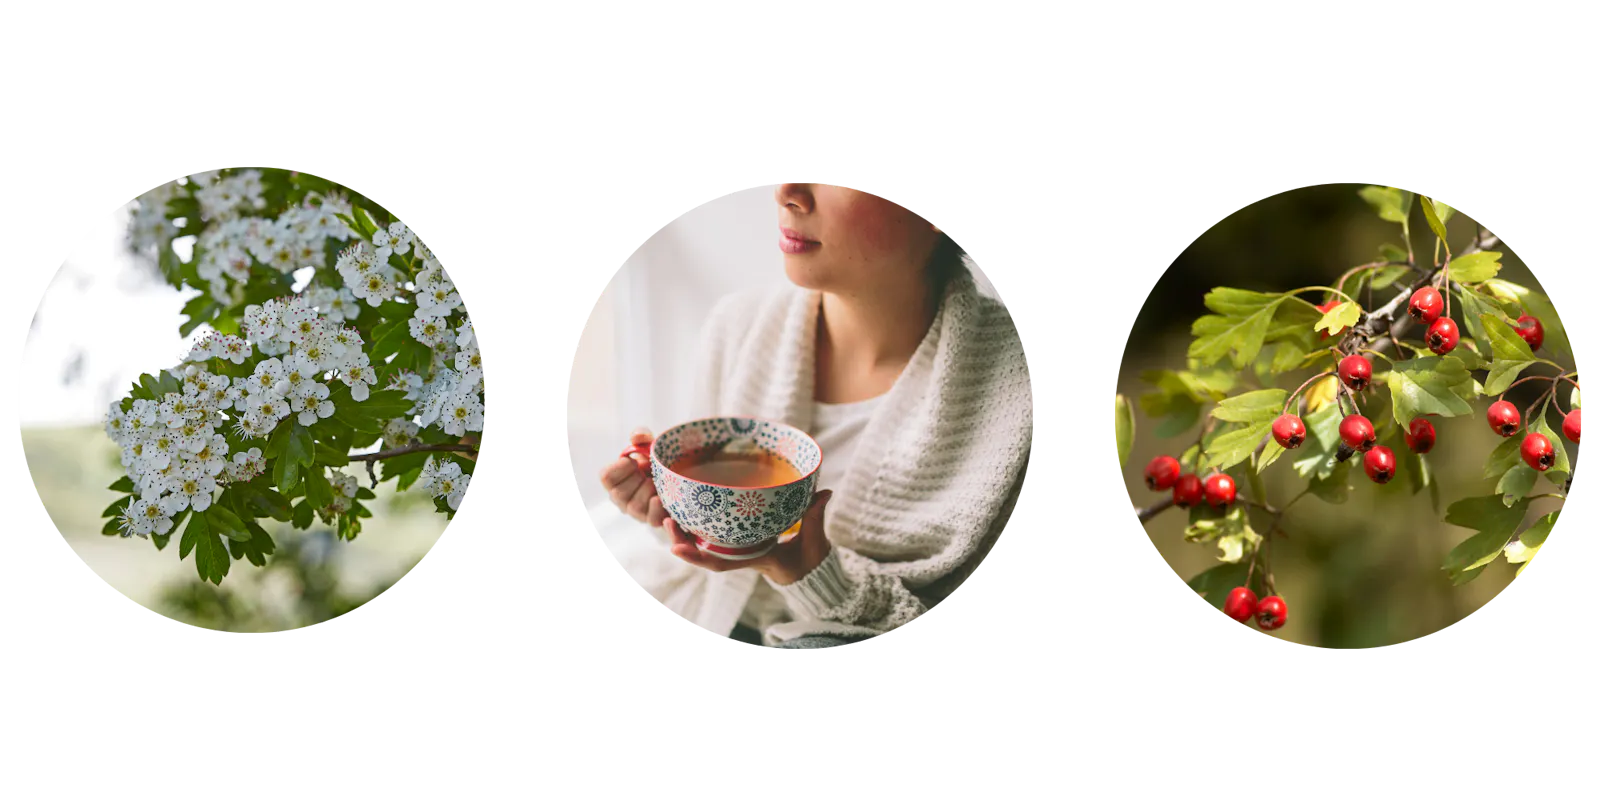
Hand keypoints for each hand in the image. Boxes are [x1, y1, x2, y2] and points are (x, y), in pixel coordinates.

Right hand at [598, 427, 666, 526]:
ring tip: (658, 483)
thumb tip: (638, 436)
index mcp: (616, 479)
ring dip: (649, 490)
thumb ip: (641, 436)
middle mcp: (623, 498)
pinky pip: (652, 520)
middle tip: (647, 472)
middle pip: (619, 494)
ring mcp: (638, 511)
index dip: (619, 468)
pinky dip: (658, 511)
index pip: (606, 477)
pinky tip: (663, 502)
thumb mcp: (649, 445)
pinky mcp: (654, 520)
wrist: (679, 476)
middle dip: (636, 479)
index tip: (632, 461)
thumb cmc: (656, 462)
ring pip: (636, 506)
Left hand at [665, 490, 833, 585]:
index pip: (724, 563)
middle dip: (683, 541)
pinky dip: (699, 527)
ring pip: (706, 545)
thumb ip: (815, 515)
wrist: (811, 571)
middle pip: (706, 554)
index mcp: (756, 558)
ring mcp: (741, 549)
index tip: (678, 549)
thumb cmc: (810, 558)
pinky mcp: (742, 541)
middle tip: (667, 521)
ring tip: (668, 516)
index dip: (699, 557)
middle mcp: (743, 555)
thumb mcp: (815, 539)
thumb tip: (824, 492)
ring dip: (685, 533)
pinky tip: (686, 512)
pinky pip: (716, 536)